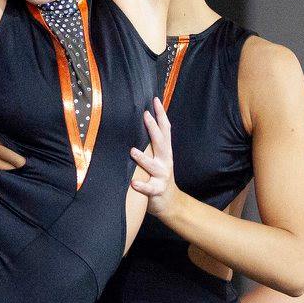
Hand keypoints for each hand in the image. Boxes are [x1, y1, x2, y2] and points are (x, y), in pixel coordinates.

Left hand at [129, 98, 176, 215]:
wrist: (170, 202)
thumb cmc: (159, 177)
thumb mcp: (158, 158)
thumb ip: (152, 144)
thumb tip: (140, 124)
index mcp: (165, 151)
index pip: (165, 129)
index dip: (161, 114)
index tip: (155, 100)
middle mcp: (165, 161)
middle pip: (161, 142)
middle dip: (154, 128)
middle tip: (145, 115)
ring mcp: (162, 175)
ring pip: (153, 165)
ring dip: (143, 158)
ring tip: (132, 151)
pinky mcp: (158, 190)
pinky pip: (150, 188)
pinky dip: (142, 186)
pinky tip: (133, 183)